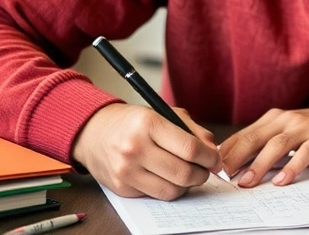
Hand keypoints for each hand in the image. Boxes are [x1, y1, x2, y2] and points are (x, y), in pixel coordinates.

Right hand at [71, 103, 221, 200]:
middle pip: (183, 173)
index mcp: (148, 124)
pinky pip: (156, 195)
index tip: (215, 160)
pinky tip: (168, 177)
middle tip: (205, 170)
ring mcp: (126, 170)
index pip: (190, 148)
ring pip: (172, 190)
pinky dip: (169, 188)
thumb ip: (193, 130)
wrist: (93, 132)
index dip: (210, 157)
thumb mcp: (163, 113)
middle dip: (202, 174)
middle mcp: (135, 148)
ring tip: (188, 174)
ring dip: (187, 185)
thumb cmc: (133, 122)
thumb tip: (213, 151)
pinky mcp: (122, 188)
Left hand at [219, 99, 308, 187]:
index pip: (244, 134)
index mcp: (276, 118)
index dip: (227, 151)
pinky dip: (292, 166)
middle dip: (235, 157)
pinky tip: (282, 180)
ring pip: (276, 145)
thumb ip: (270, 142)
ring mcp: (307, 127)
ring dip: (259, 164)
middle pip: (255, 137)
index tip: (211, 167)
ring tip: (247, 182)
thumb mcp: (293, 131)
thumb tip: (242, 164)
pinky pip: (305, 153)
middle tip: (221, 175)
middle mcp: (288, 119)